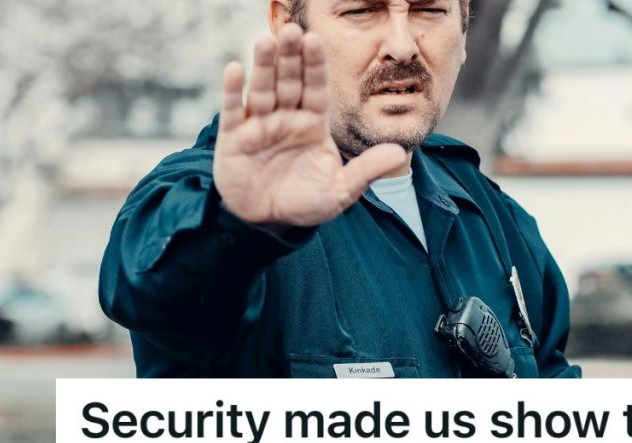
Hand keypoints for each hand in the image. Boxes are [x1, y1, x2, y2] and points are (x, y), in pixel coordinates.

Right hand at [214, 24, 406, 226]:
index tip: (316, 40)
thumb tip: (398, 154)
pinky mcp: (233, 138)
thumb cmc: (306, 202)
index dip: (315, 66)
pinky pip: (232, 110)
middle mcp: (286, 117)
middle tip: (292, 31)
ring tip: (265, 41)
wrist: (270, 223)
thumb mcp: (340, 191)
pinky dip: (232, 91)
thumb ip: (366, 171)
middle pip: (289, 82)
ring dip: (263, 66)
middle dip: (291, 57)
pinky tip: (235, 70)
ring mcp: (258, 125)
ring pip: (262, 90)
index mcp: (313, 123)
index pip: (316, 88)